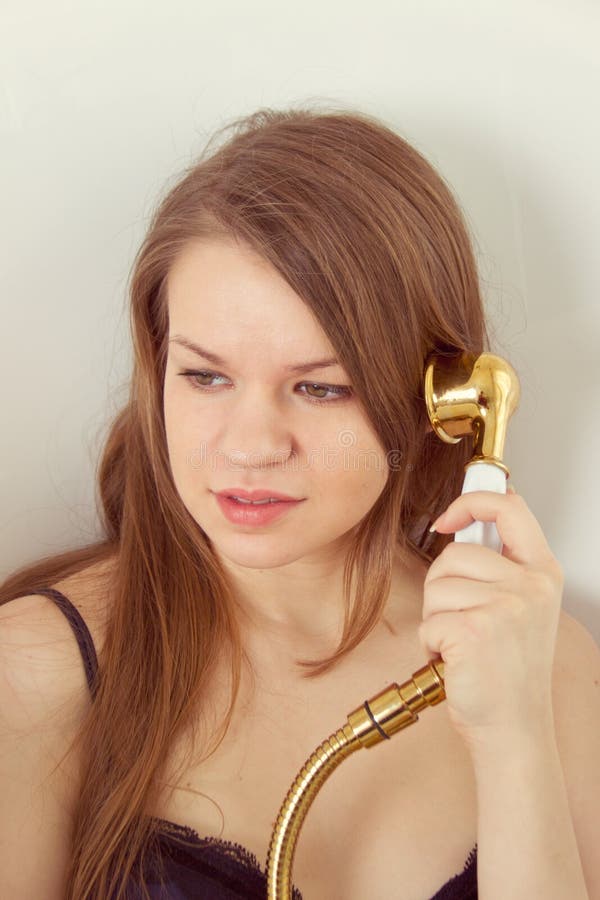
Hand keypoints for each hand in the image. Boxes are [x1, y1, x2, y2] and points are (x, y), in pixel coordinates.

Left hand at [418, 488, 563, 756]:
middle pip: (454, 554)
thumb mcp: (523, 607)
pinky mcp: (475, 631)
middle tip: (461, 620)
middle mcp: (530, 586)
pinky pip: (428, 620)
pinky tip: (454, 661)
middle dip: (441, 587)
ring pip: (437, 586)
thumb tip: (462, 524)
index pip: (509, 509)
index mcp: (542, 573)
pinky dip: (430, 643)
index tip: (448, 517)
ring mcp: (505, 608)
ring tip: (461, 644)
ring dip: (436, 617)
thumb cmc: (510, 672)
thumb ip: (502, 565)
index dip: (472, 502)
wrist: (514, 729)